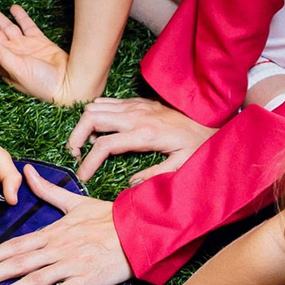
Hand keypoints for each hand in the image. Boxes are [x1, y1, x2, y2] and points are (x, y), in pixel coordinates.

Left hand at [0, 2, 78, 104]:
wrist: (69, 85)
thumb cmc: (43, 85)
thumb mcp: (18, 69)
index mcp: (4, 62)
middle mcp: (12, 53)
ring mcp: (26, 47)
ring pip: (7, 27)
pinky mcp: (41, 43)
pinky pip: (28, 26)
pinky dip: (21, 17)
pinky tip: (12, 8)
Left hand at [0, 166, 130, 284]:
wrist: (139, 231)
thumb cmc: (108, 218)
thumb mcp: (75, 202)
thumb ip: (47, 191)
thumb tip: (26, 171)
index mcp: (53, 232)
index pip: (15, 245)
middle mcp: (57, 249)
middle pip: (17, 264)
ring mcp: (70, 265)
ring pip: (33, 280)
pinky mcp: (86, 280)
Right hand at [64, 96, 217, 184]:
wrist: (210, 122)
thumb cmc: (196, 146)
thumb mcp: (180, 167)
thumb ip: (154, 176)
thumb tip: (130, 183)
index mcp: (145, 135)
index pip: (104, 145)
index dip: (88, 163)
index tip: (82, 176)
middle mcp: (136, 116)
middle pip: (92, 118)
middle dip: (76, 137)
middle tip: (74, 155)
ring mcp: (135, 106)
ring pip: (95, 107)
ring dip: (84, 125)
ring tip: (84, 144)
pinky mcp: (137, 101)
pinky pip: (106, 102)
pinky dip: (95, 114)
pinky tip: (100, 130)